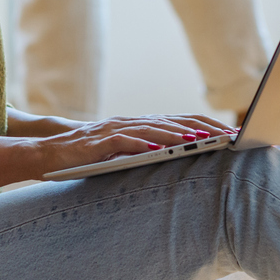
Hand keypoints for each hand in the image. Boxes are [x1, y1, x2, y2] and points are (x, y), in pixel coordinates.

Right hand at [26, 113, 235, 179]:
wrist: (48, 152)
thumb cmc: (87, 156)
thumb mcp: (123, 154)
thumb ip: (146, 151)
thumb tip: (177, 158)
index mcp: (139, 125)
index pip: (179, 121)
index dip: (205, 125)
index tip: (230, 133)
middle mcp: (130, 123)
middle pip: (173, 121)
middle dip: (202, 127)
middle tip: (228, 134)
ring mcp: (114, 130)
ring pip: (151, 128)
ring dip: (177, 134)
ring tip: (200, 141)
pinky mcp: (98, 141)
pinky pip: (122, 141)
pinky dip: (141, 143)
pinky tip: (157, 149)